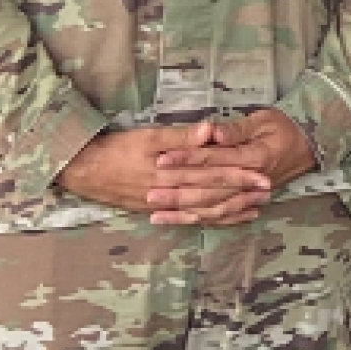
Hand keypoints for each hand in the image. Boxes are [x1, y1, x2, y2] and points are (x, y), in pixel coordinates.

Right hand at [62, 123, 272, 225]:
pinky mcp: (155, 210)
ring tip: (256, 207)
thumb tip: (211, 130)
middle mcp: (169, 192)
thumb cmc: (115, 149)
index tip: (263, 174)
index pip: (211, 174)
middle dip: (241, 194)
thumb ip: (181, 136)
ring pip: (202, 210)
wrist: (82, 170)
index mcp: (170, 172)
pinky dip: (208, 219)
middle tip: (268, 191)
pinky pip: (187, 218)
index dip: (239, 174)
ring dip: (230, 209)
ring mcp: (163, 204)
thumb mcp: (147, 136)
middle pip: (212, 195)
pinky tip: (225, 219)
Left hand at [148, 109, 316, 225]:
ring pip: (214, 208)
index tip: (162, 159)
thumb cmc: (284, 127)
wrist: (310, 145)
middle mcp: (252, 181)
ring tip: (157, 214)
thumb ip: (236, 129)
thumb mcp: (264, 119)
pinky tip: (181, 222)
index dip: (188, 159)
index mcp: (255, 157)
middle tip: (150, 193)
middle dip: (178, 193)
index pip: (215, 159)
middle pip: (211, 189)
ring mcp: (250, 194)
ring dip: (185, 212)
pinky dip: (202, 220)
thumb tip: (212, 133)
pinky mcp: (248, 201)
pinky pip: (223, 216)